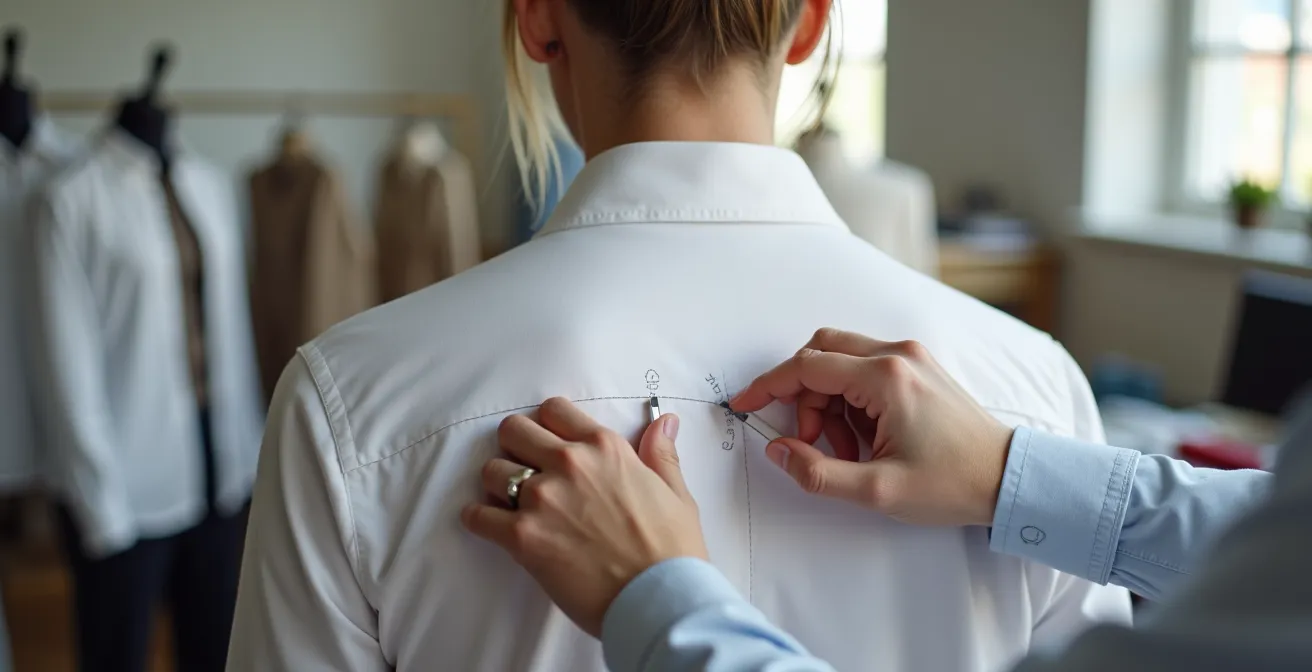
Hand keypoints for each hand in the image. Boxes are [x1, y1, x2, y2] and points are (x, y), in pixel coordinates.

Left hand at [461, 397, 707, 637]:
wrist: (659, 599)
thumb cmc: (672, 550)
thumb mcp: (676, 493)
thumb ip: (661, 454)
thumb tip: (665, 421)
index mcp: (604, 448)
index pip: (554, 410)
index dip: (547, 425)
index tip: (548, 443)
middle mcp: (569, 464)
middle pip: (513, 430)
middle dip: (515, 446)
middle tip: (525, 468)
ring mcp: (542, 499)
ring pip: (492, 470)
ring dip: (498, 485)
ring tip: (511, 503)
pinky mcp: (523, 537)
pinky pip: (478, 516)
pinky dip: (479, 520)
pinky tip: (491, 526)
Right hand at [731, 329, 1014, 526]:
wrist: (1008, 478)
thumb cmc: (953, 483)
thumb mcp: (877, 491)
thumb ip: (817, 472)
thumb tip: (779, 450)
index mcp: (885, 377)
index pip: (806, 367)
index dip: (768, 387)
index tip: (745, 405)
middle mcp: (897, 355)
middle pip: (820, 353)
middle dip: (801, 397)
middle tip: (811, 442)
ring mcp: (910, 358)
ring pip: (840, 361)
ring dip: (827, 402)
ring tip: (846, 450)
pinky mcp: (917, 368)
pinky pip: (864, 369)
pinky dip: (850, 400)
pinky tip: (864, 438)